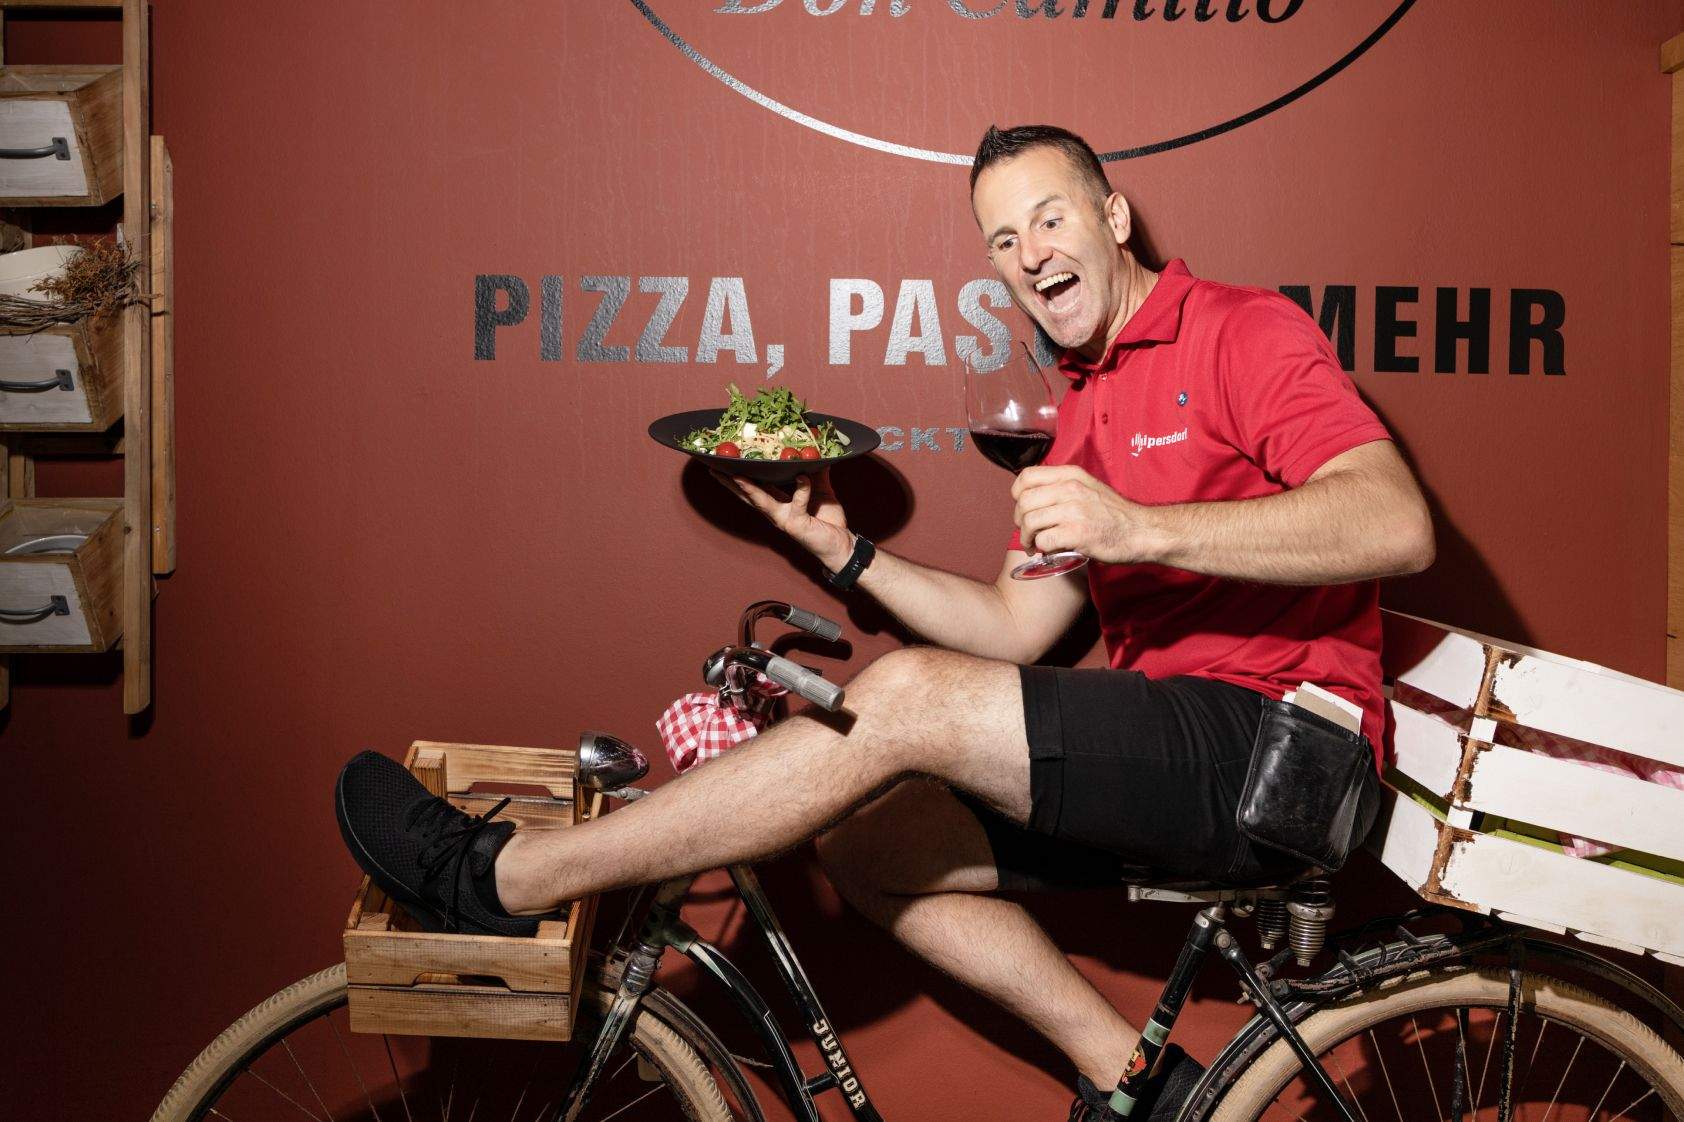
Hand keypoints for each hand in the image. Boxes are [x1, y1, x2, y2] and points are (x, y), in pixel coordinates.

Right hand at [711, 468, 854, 570]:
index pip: (754, 488)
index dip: (738, 477)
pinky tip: (802, 477)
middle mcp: (776, 512)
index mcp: (778, 503)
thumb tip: (816, 453)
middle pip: (747, 496)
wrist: (842, 544)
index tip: (723, 464)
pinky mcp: (797, 523)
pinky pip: (797, 502)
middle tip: (713, 470)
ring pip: (761, 501)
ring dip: (748, 488)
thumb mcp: (821, 490)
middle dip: (729, 483)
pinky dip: (801, 489)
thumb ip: (815, 473)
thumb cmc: (828, 520)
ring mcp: (784, 519)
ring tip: (736, 475)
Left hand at [1011, 464, 1157, 564]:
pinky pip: (1043, 540)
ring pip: (1029, 521)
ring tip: (1034, 545)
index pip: (1027, 476)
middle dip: (1019, 520)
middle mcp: (1070, 489)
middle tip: (1027, 532)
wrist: (1142, 531)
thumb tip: (1034, 500)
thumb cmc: (1115, 514)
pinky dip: (1042, 548)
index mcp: (1071, 475)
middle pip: (1024, 502)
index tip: (1022, 506)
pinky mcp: (1077, 533)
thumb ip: (1063, 488)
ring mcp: (1073, 511)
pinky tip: (1049, 551)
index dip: (1017, 493)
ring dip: (1027, 538)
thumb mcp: (1089, 487)